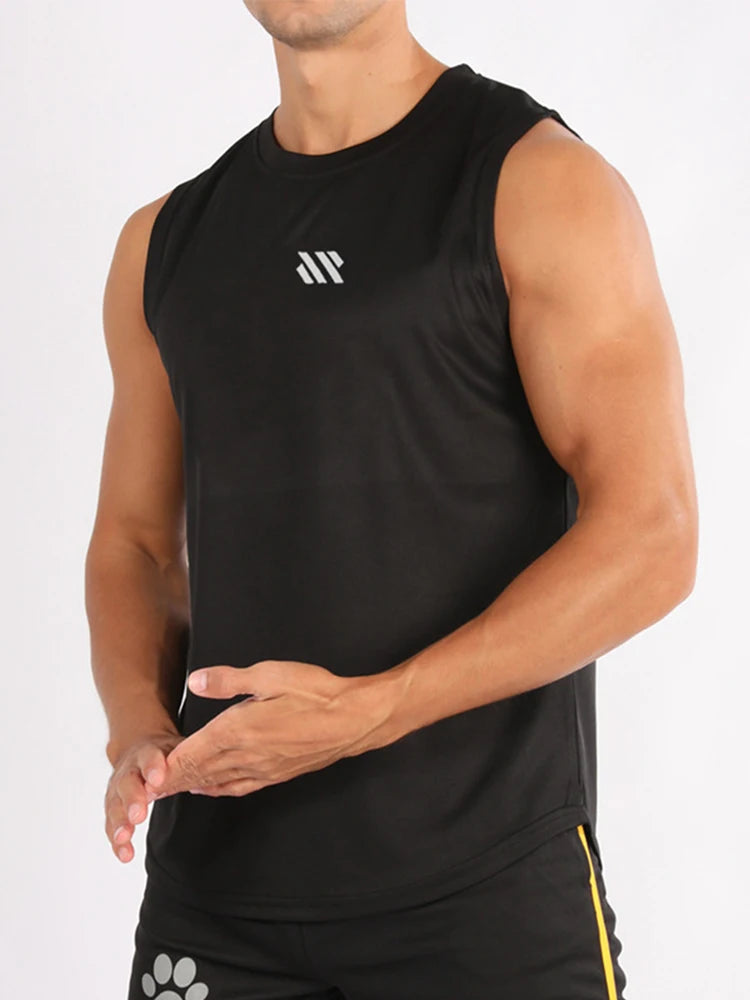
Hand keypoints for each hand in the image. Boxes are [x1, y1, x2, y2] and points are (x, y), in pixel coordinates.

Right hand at [104, 731, 182, 861]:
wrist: (138, 750)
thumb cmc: (164, 754)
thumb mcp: (177, 749)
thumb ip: (189, 758)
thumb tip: (213, 766)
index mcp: (147, 753)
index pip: (149, 757)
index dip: (153, 768)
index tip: (158, 780)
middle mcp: (129, 770)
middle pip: (127, 784)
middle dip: (132, 800)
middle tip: (138, 816)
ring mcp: (118, 788)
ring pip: (114, 805)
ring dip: (119, 823)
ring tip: (125, 839)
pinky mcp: (114, 806)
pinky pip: (111, 823)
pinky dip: (117, 840)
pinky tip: (125, 854)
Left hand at [144, 660, 396, 798]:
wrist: (353, 720)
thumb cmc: (315, 693)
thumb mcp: (270, 674)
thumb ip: (229, 680)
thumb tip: (196, 681)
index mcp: (238, 729)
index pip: (191, 754)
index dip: (166, 767)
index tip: (143, 777)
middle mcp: (246, 755)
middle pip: (198, 773)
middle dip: (170, 782)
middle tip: (144, 792)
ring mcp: (262, 769)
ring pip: (216, 782)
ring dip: (189, 787)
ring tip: (168, 792)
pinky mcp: (277, 774)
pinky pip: (239, 787)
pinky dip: (217, 789)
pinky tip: (209, 788)